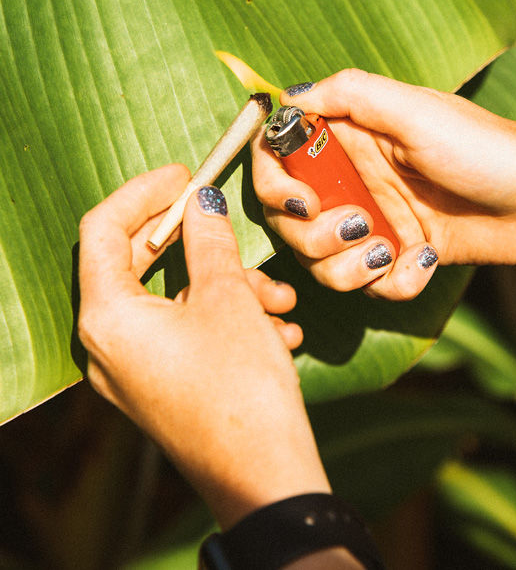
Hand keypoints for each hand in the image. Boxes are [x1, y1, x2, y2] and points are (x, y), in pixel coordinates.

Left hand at [77, 166, 328, 528]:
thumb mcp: (230, 298)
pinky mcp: (160, 387)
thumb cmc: (240, 383)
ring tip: (281, 299)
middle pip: (135, 263)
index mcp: (107, 316)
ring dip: (227, 286)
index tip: (185, 175)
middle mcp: (106, 345)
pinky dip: (227, 319)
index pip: (103, 230)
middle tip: (225, 217)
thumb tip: (203, 203)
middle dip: (193, 240)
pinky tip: (278, 330)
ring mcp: (131, 371)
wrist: (262, 472)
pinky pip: (184, 333)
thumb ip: (210, 241)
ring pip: (171, 300)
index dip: (143, 192)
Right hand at [253, 69, 515, 299]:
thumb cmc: (487, 147)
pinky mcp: (403, 256)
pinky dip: (393, 283)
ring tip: (392, 253)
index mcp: (353, 136)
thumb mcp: (419, 110)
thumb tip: (289, 96)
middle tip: (357, 228)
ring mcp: (379, 219)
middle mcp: (357, 178)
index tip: (300, 200)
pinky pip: (372, 285)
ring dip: (348, 268)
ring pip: (324, 260)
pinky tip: (425, 266)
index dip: (273, 183)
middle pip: (291, 219)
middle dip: (313, 234)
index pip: (279, 158)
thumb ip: (352, 94)